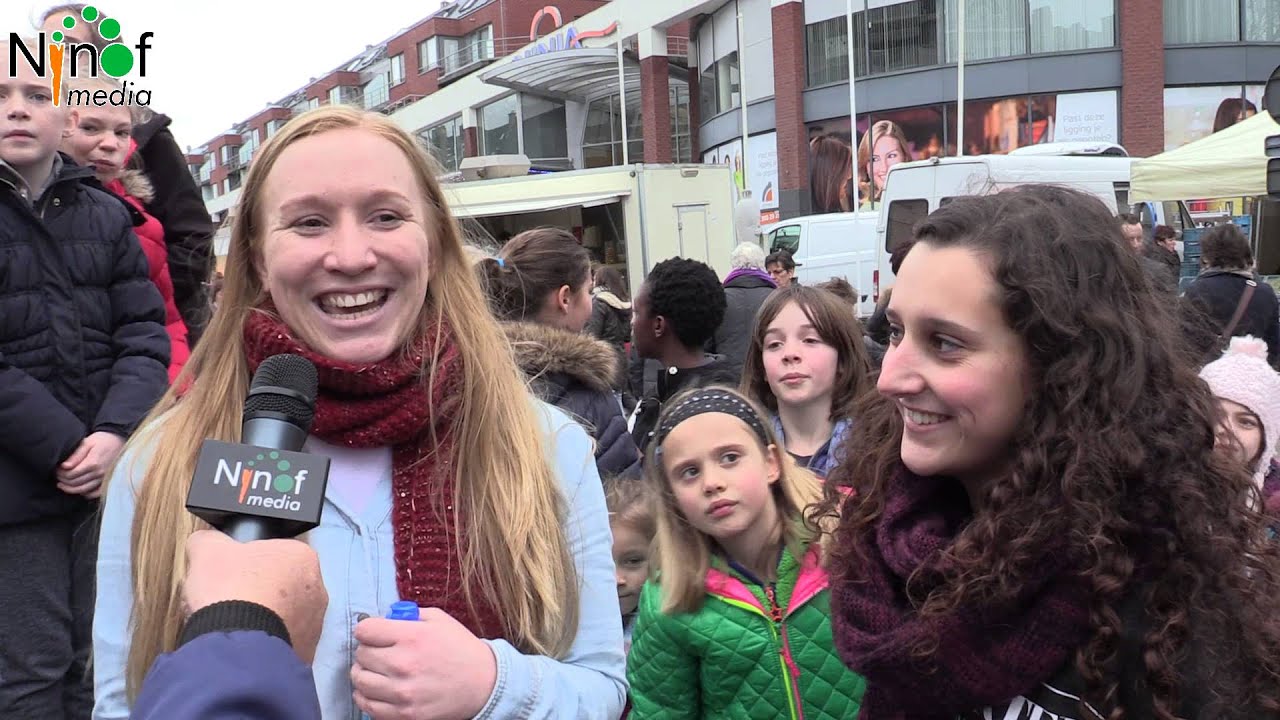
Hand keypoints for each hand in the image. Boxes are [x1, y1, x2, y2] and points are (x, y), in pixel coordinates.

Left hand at [57, 431, 124, 497]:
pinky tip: (79, 489)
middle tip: (57, 476)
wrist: (119, 439)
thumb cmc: (102, 439)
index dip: (60, 474)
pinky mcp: (108, 481)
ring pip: (83, 490)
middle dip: (63, 481)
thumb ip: (76, 455)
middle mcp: (99, 473)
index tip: (56, 470)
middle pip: (75, 483)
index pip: (71, 475)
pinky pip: (95, 493)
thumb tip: (64, 466)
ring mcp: (104, 478)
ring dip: (70, 489)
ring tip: (63, 484)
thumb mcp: (87, 443)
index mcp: (93, 463)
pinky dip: (85, 493)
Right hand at [182, 530, 327, 663]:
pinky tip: (243, 647)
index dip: (247, 564)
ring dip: (261, 621)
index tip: (230, 576)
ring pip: (282, 618)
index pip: (273, 555)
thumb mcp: (208, 552)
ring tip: (233, 628)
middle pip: (280, 587)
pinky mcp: (306, 653)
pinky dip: (263, 645)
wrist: (239, 646)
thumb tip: (206, 542)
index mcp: (303, 557)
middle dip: (256, 593)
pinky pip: (281, 644)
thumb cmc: (230, 589)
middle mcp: (318, 590)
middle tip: (228, 601)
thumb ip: (209, 541)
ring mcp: (315, 625)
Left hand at [351, 609, 496, 719]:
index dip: (367, 630)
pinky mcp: (404, 714)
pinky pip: (368, 705)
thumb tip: (383, 619)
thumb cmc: (461, 650)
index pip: (364, 630)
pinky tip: (377, 689)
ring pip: (360, 681)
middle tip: (378, 652)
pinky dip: (367, 696)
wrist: (484, 684)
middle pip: (360, 655)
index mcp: (412, 636)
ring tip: (376, 671)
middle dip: (367, 650)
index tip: (372, 633)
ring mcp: (402, 693)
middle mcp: (403, 664)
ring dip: (365, 674)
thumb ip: (409, 616)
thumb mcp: (439, 620)